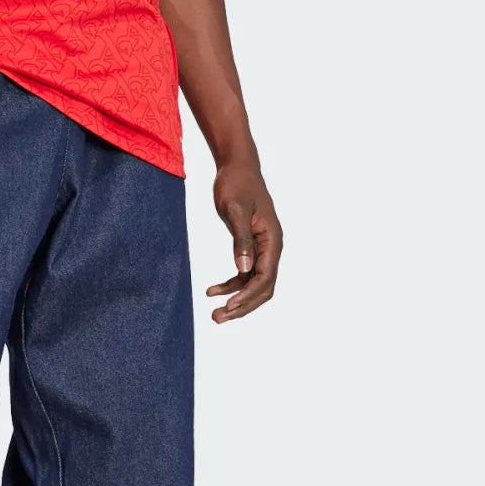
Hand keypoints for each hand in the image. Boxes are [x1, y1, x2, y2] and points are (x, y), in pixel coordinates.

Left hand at [206, 160, 280, 323]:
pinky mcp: (252, 246)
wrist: (236, 167)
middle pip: (263, 288)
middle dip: (242, 306)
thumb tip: (244, 270)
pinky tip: (212, 291)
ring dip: (236, 300)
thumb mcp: (235, 211)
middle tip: (217, 318)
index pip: (264, 278)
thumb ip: (241, 240)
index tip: (227, 307)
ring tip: (214, 313)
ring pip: (254, 284)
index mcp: (273, 240)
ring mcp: (263, 248)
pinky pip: (245, 274)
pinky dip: (231, 285)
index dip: (247, 296)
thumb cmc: (236, 184)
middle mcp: (272, 248)